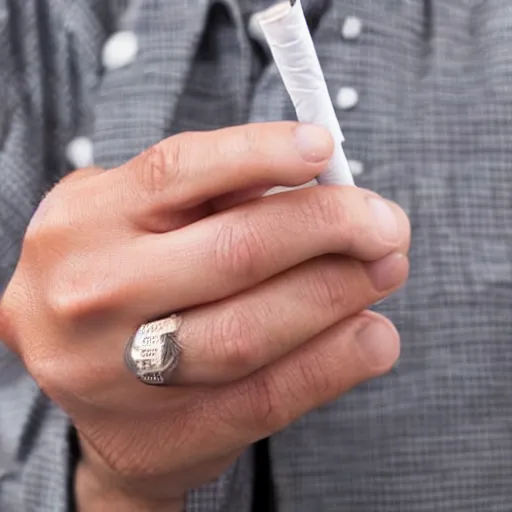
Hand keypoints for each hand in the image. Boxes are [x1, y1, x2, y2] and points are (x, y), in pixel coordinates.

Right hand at [0, 122, 409, 508]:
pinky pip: (267, 398)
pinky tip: (373, 336)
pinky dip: (335, 363)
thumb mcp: (130, 217)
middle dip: (330, 228)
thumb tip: (309, 181)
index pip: (180, 171)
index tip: (323, 148)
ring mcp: (123, 373)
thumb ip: (205, 195)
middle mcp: (94, 294)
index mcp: (85, 223)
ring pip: (252, 332)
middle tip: (386, 224)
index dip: (260, 152)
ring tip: (385, 269)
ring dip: (340, 295)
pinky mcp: (168, 431)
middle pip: (235, 252)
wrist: (75, 379)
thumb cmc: (116, 273)